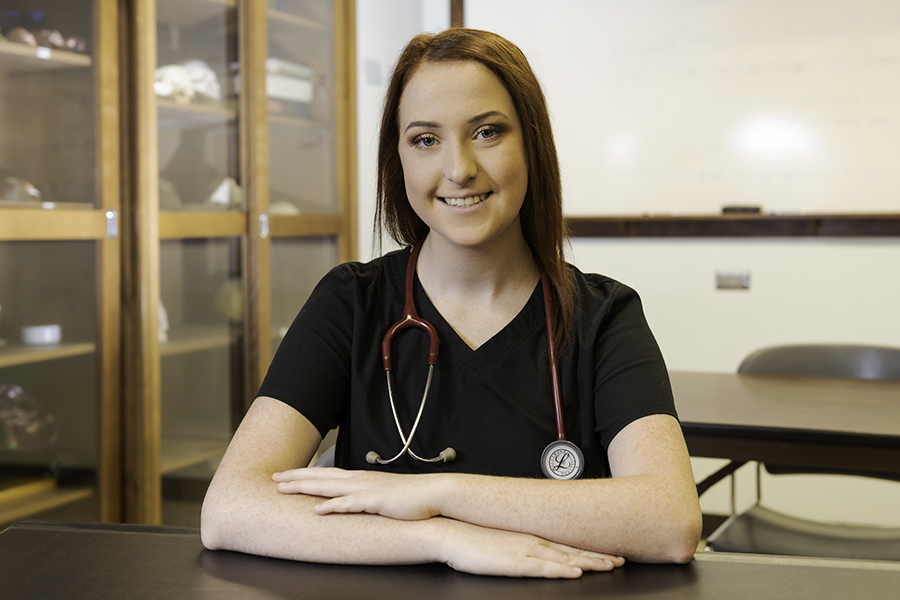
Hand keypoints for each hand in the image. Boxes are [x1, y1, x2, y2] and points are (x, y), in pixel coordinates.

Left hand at [272, 467, 442, 520]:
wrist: (433, 493)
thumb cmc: (409, 496)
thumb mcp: (381, 493)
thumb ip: (364, 496)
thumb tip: (351, 501)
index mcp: (359, 478)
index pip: (325, 474)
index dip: (304, 474)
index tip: (285, 476)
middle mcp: (359, 480)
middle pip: (320, 477)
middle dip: (295, 477)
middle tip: (274, 478)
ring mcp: (366, 490)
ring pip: (328, 487)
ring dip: (305, 487)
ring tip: (284, 490)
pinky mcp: (375, 502)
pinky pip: (350, 505)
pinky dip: (332, 507)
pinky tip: (317, 510)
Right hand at [434, 519, 624, 577]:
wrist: (450, 532)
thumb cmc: (472, 538)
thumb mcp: (501, 540)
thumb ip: (519, 545)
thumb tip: (530, 552)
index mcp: (531, 536)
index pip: (567, 544)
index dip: (591, 550)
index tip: (609, 554)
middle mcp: (533, 542)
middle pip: (573, 551)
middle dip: (599, 557)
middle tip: (621, 560)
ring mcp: (525, 551)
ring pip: (565, 559)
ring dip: (590, 563)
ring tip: (611, 566)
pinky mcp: (515, 562)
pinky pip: (544, 568)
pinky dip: (563, 570)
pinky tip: (577, 573)